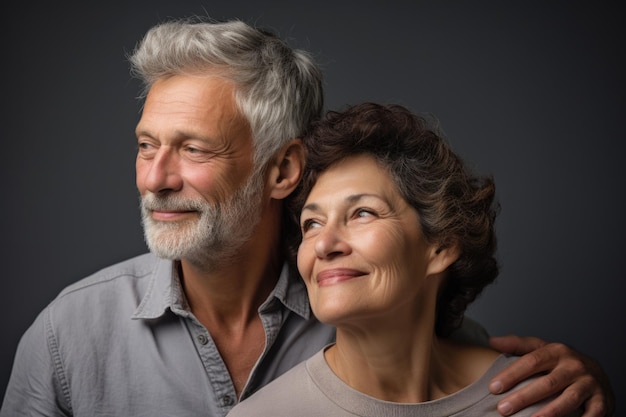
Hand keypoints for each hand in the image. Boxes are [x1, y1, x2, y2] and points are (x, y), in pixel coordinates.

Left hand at [488, 335, 613, 416]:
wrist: (597, 374)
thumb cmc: (562, 363)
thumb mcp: (542, 349)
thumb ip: (518, 345)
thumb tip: (491, 341)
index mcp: (556, 351)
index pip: (531, 361)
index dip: (511, 374)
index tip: (493, 387)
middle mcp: (574, 366)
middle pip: (547, 383)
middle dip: (523, 398)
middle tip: (502, 409)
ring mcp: (589, 383)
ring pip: (568, 400)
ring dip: (548, 413)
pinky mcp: (602, 401)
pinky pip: (591, 414)